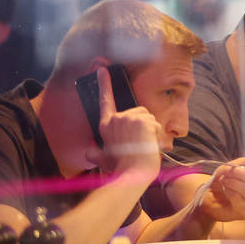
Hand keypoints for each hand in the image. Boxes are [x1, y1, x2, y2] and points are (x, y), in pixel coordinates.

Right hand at [87, 67, 160, 183]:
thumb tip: (87, 153)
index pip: (106, 100)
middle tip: (138, 145)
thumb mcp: (104, 159)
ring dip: (151, 131)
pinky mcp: (140, 120)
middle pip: (138, 113)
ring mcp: (128, 118)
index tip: (102, 69)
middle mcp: (116, 119)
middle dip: (144, 127)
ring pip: (149, 118)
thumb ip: (96, 154)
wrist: (132, 173)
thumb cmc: (120, 168)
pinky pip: (156, 124)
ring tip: (143, 146)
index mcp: (106, 126)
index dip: (104, 83)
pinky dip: (156, 134)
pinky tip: (149, 144)